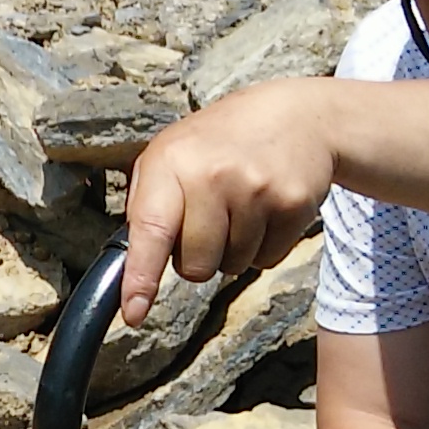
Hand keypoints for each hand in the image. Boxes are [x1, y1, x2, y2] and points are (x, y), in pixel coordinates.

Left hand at [116, 82, 341, 323]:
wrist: (297, 117)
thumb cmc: (221, 141)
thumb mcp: (171, 152)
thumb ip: (147, 202)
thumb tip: (132, 263)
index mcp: (172, 162)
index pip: (151, 230)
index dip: (140, 277)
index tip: (134, 311)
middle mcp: (212, 175)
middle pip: (195, 266)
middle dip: (198, 256)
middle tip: (209, 217)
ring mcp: (256, 190)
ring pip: (233, 267)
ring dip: (233, 249)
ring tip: (240, 205)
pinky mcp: (293, 205)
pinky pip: (267, 260)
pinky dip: (263, 245)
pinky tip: (265, 208)